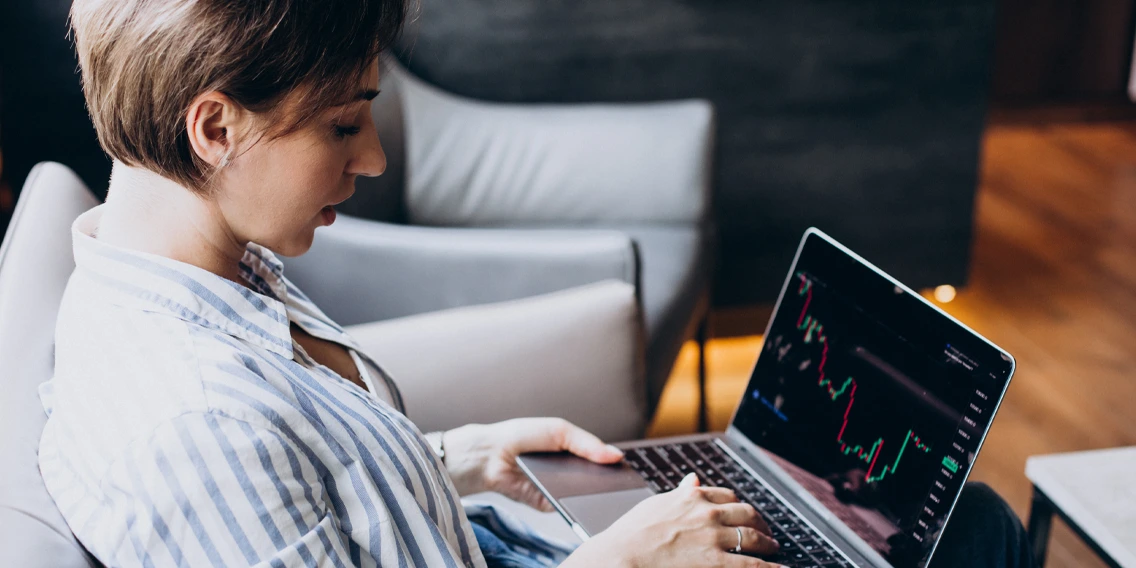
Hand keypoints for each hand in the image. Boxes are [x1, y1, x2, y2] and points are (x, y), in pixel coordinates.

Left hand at [442, 418, 622, 510]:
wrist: (491, 454)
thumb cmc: (523, 436)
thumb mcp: (561, 431)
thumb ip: (588, 443)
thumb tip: (616, 456)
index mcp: (573, 453)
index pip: (601, 462)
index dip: (616, 466)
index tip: (634, 470)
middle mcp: (569, 473)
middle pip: (596, 481)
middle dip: (609, 482)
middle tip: (626, 483)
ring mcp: (559, 490)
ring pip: (583, 497)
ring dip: (594, 495)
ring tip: (609, 490)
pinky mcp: (547, 504)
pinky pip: (566, 508)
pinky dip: (573, 504)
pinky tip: (581, 498)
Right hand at [565, 474, 783, 567]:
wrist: (622, 557)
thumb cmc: (631, 534)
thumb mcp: (655, 505)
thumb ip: (679, 493)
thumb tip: (692, 479)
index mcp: (692, 497)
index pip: (727, 496)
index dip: (739, 505)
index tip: (744, 512)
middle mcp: (708, 513)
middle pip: (746, 513)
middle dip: (761, 523)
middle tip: (767, 531)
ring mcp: (714, 538)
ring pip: (753, 536)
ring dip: (768, 543)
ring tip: (774, 548)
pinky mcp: (717, 562)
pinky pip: (752, 564)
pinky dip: (770, 566)